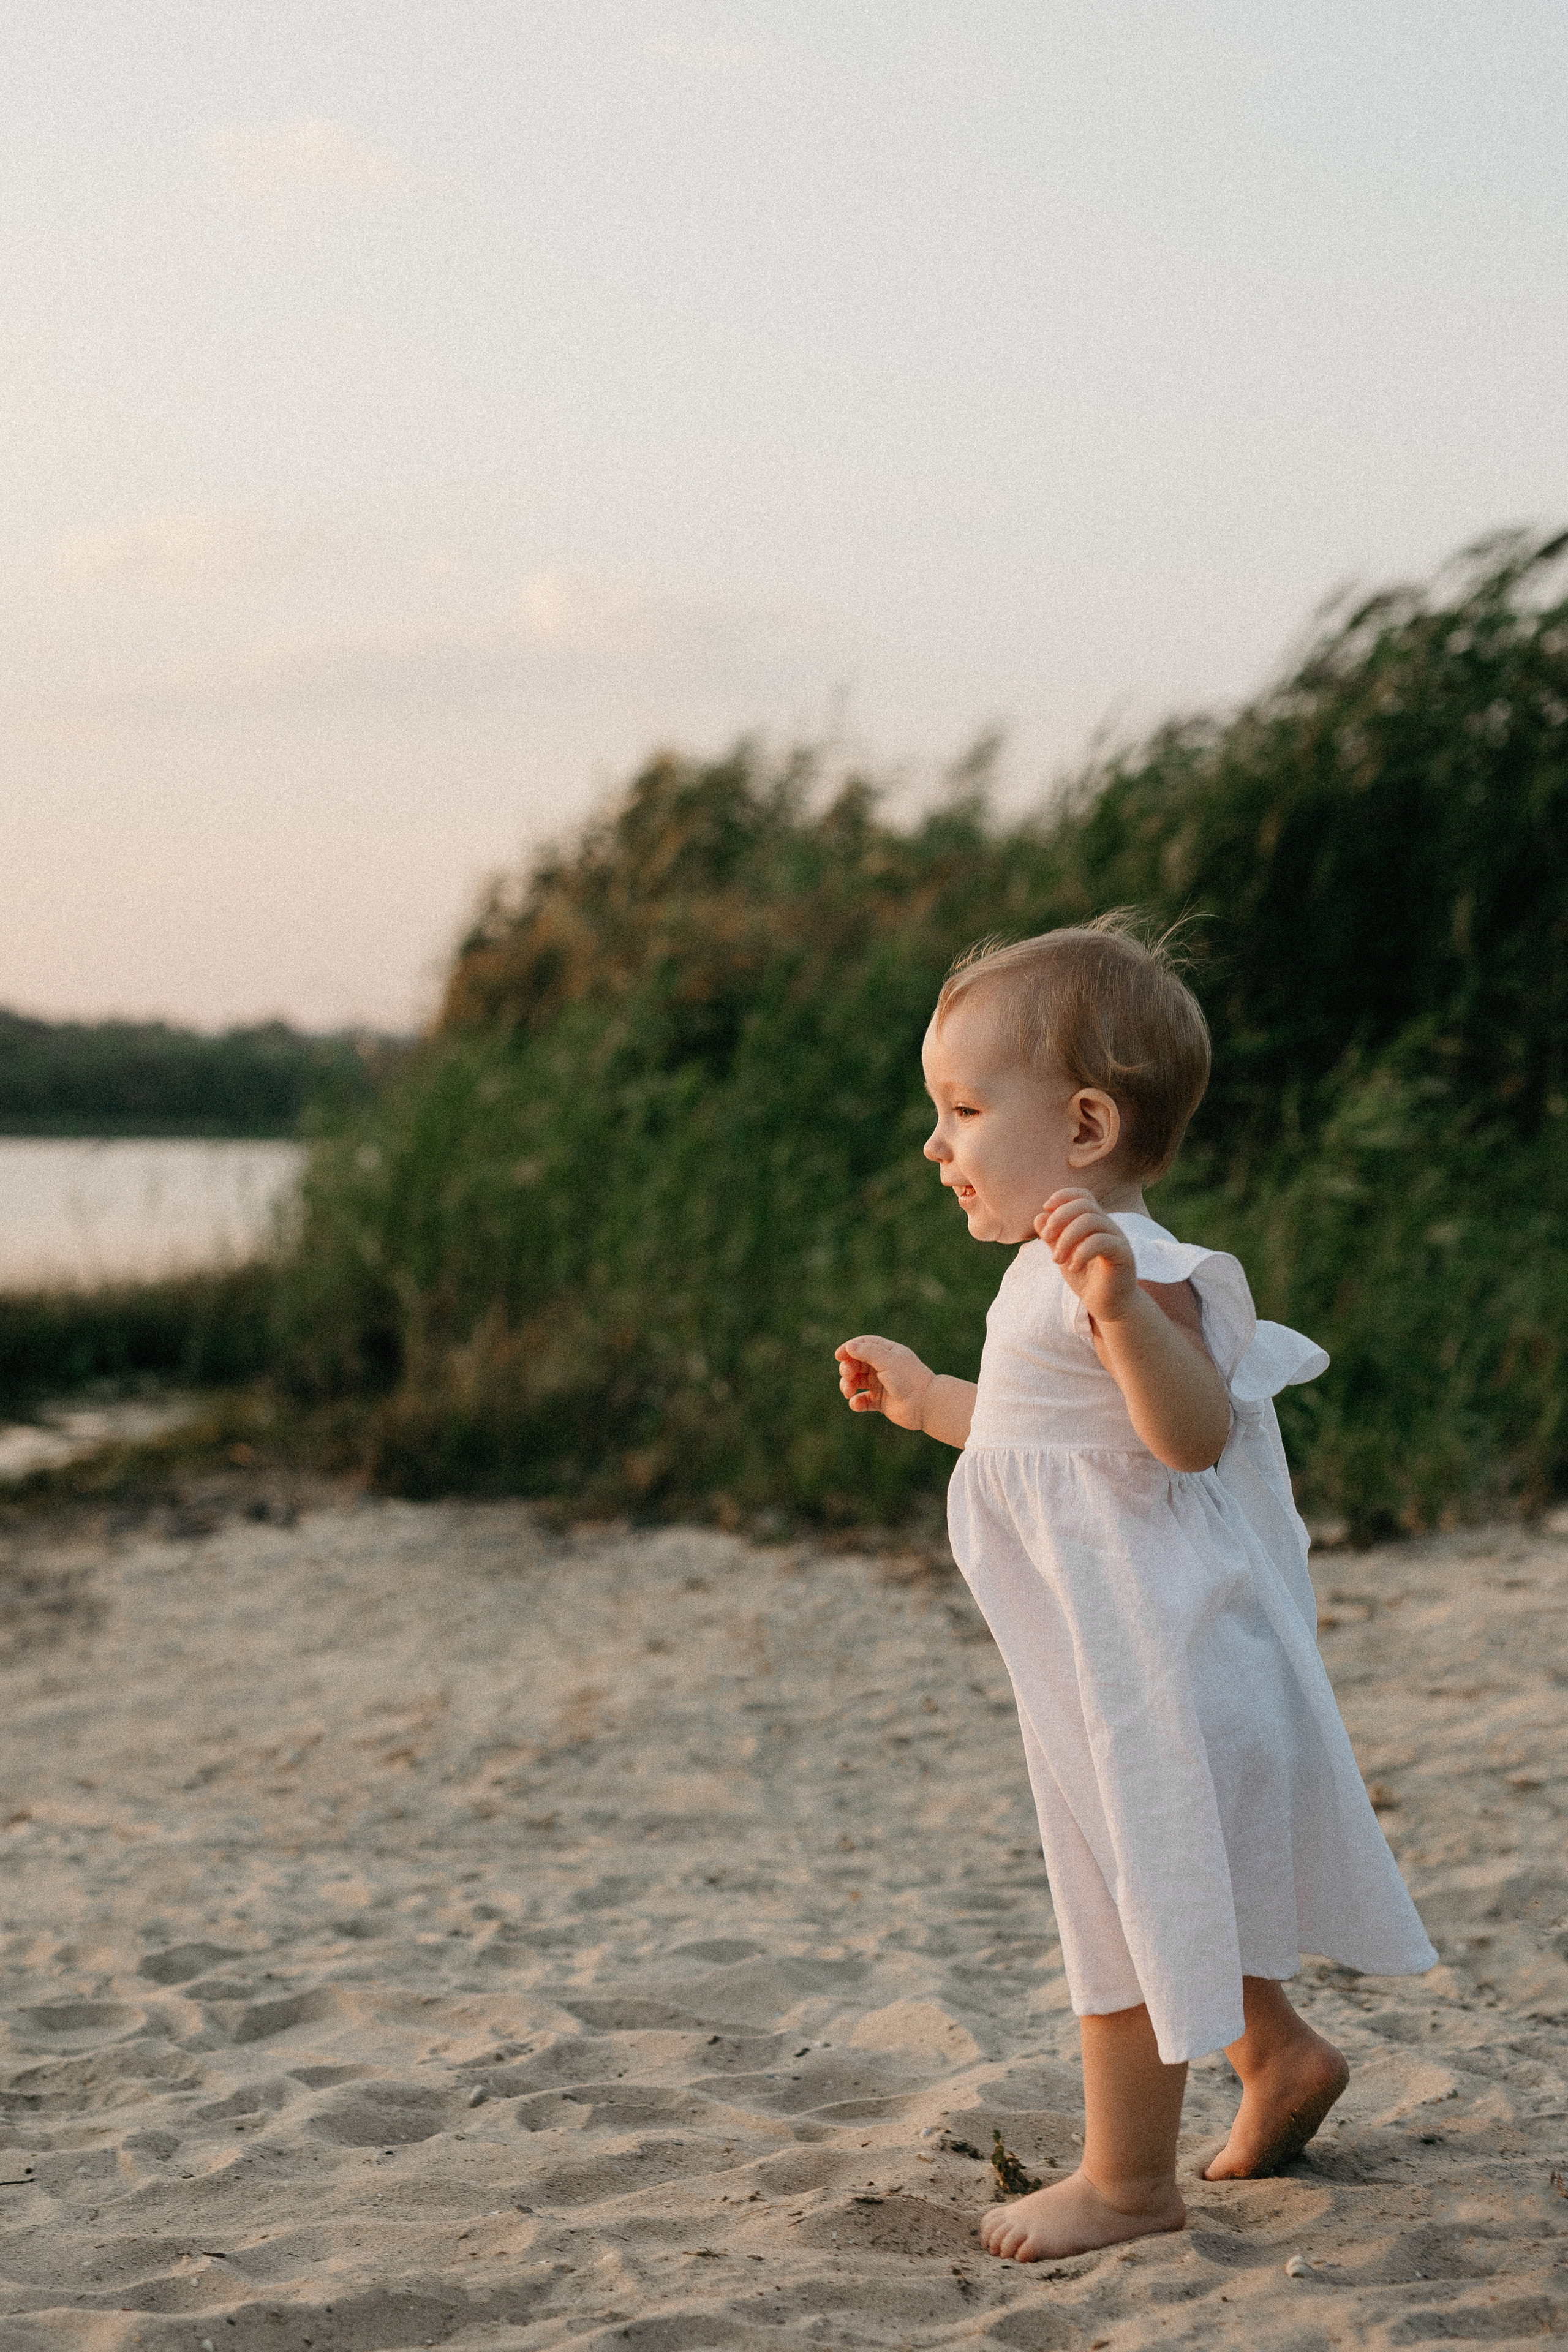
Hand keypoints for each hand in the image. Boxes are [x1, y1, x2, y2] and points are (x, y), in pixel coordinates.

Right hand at [835, 1335, 935, 1432]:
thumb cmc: (909, 1379)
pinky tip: (856, 1404)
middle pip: (857, 1364)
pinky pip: (862, 1401)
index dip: (849, 1348)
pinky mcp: (880, 1402)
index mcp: (888, 1352)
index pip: (864, 1345)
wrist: (925, 1405)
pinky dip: (856, 1402)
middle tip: (847, 1375)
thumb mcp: (888, 1361)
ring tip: (848, 1391)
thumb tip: (849, 1346)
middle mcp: (883, 1367)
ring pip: (857, 1382)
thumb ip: (867, 1352)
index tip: (838, 1356)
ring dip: (848, 1385)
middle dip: (847, 1369)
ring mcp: (881, 1384)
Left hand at [1035, 1188, 1138, 1324]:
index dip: (1063, 1196)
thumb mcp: (1063, 1255)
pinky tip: (1073, 1268)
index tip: (1045, 1208)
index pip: (1082, 1196)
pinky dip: (1081, 1252)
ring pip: (1091, 1220)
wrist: (1107, 1306)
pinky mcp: (1123, 1254)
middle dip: (1059, 1217)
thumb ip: (1052, 1237)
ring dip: (1067, 1238)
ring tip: (1057, 1260)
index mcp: (1094, 1223)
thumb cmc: (1086, 1278)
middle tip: (1046, 1238)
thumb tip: (1039, 1217)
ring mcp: (1117, 1238)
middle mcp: (1108, 1226)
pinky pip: (1102, 1242)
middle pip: (1084, 1205)